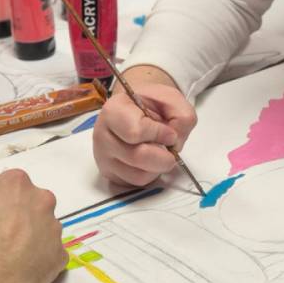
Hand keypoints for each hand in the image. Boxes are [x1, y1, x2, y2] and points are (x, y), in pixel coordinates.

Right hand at [0, 169, 67, 282]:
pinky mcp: (61, 253)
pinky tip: (23, 270)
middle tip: (3, 235)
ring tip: (12, 257)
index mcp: (16, 185)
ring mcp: (55, 228)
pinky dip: (40, 258)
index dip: (0, 199)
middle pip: (33, 202)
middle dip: (21, 214)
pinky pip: (51, 251)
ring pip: (44, 226)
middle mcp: (42, 200)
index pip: (11, 183)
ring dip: (32, 236)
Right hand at [93, 66, 196, 186]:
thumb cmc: (150, 102)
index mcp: (114, 110)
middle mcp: (103, 135)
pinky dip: (150, 175)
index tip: (170, 133)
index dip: (159, 134)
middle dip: (163, 157)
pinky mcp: (110, 174)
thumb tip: (175, 142)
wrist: (136, 108)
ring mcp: (104, 157)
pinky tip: (150, 161)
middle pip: (137, 157)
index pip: (135, 132)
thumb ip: (181, 116)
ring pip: (138, 175)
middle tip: (171, 150)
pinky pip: (135, 183)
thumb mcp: (171, 98)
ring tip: (159, 152)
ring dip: (157, 168)